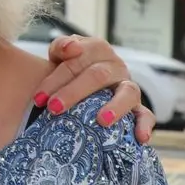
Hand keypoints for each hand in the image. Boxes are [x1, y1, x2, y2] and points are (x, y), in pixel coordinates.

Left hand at [36, 34, 153, 144]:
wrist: (86, 77)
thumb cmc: (70, 68)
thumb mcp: (60, 55)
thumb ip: (61, 47)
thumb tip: (72, 48)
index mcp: (97, 49)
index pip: (76, 61)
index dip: (55, 79)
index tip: (39, 98)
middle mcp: (115, 65)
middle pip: (97, 76)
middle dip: (73, 93)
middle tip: (54, 108)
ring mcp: (128, 85)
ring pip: (127, 93)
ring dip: (115, 107)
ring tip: (102, 121)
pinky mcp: (137, 105)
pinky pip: (146, 114)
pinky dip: (144, 125)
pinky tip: (140, 138)